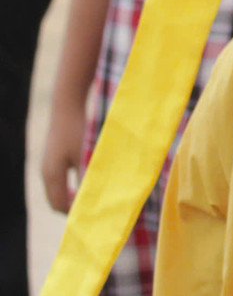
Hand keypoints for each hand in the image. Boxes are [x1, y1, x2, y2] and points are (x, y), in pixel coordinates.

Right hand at [41, 96, 86, 212]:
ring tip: (96, 198)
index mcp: (52, 175)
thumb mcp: (86, 155)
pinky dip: (74, 185)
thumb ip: (88, 177)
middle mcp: (46, 172)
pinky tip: (91, 181)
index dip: (75, 214)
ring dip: (75, 195)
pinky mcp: (55, 157)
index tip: (94, 216)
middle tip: (96, 210)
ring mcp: (49, 165)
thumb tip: (93, 199)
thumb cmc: (78, 129)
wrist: (67, 105)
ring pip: (60, 190)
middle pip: (58, 200)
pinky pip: (62, 180)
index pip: (60, 205)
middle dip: (75, 207)